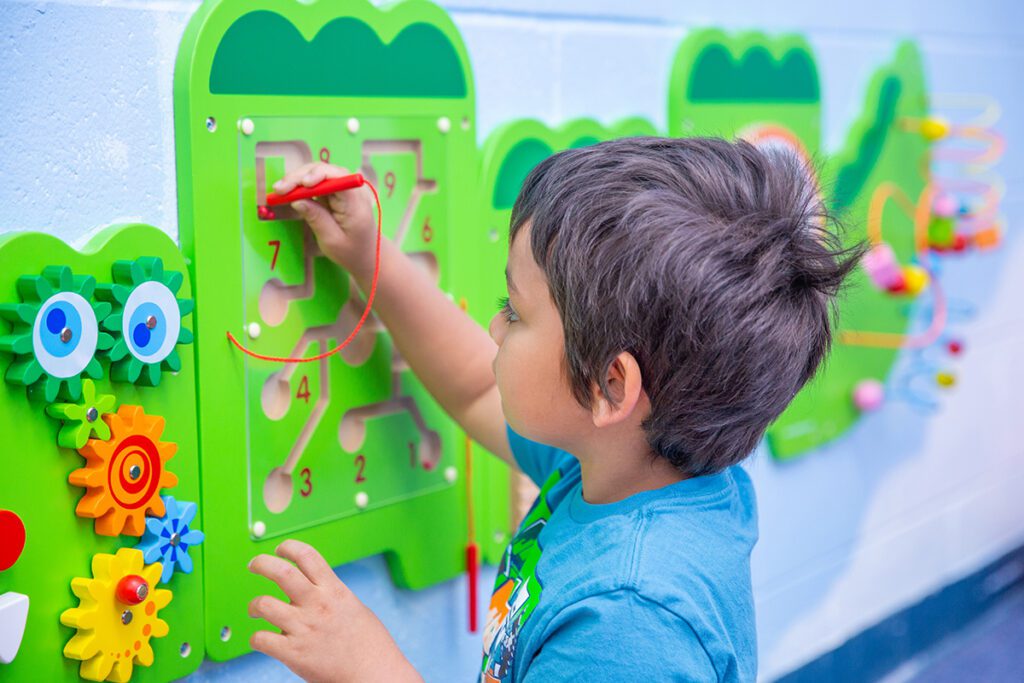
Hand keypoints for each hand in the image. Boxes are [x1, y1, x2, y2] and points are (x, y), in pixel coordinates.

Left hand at [248, 540, 421, 682]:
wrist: (375, 674)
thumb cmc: (369, 644)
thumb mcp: (353, 607)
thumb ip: (332, 596)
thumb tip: (316, 588)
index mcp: (334, 590)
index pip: (307, 555)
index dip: (289, 546)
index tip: (280, 549)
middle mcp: (317, 605)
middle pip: (281, 572)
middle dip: (262, 563)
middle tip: (255, 564)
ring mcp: (304, 629)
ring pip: (264, 604)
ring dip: (254, 605)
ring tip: (255, 609)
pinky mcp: (294, 653)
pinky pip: (261, 639)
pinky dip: (256, 638)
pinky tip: (263, 638)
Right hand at [273, 163, 379, 280]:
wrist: (365, 254)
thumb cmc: (351, 251)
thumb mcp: (332, 240)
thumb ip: (316, 219)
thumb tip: (297, 201)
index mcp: (355, 202)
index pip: (338, 177)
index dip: (319, 175)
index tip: (303, 184)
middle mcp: (351, 190)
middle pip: (324, 171)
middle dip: (300, 177)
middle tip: (279, 189)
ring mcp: (343, 188)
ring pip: (317, 173)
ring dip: (297, 179)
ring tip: (279, 190)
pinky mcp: (334, 192)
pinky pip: (316, 182)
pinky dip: (300, 185)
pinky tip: (287, 191)